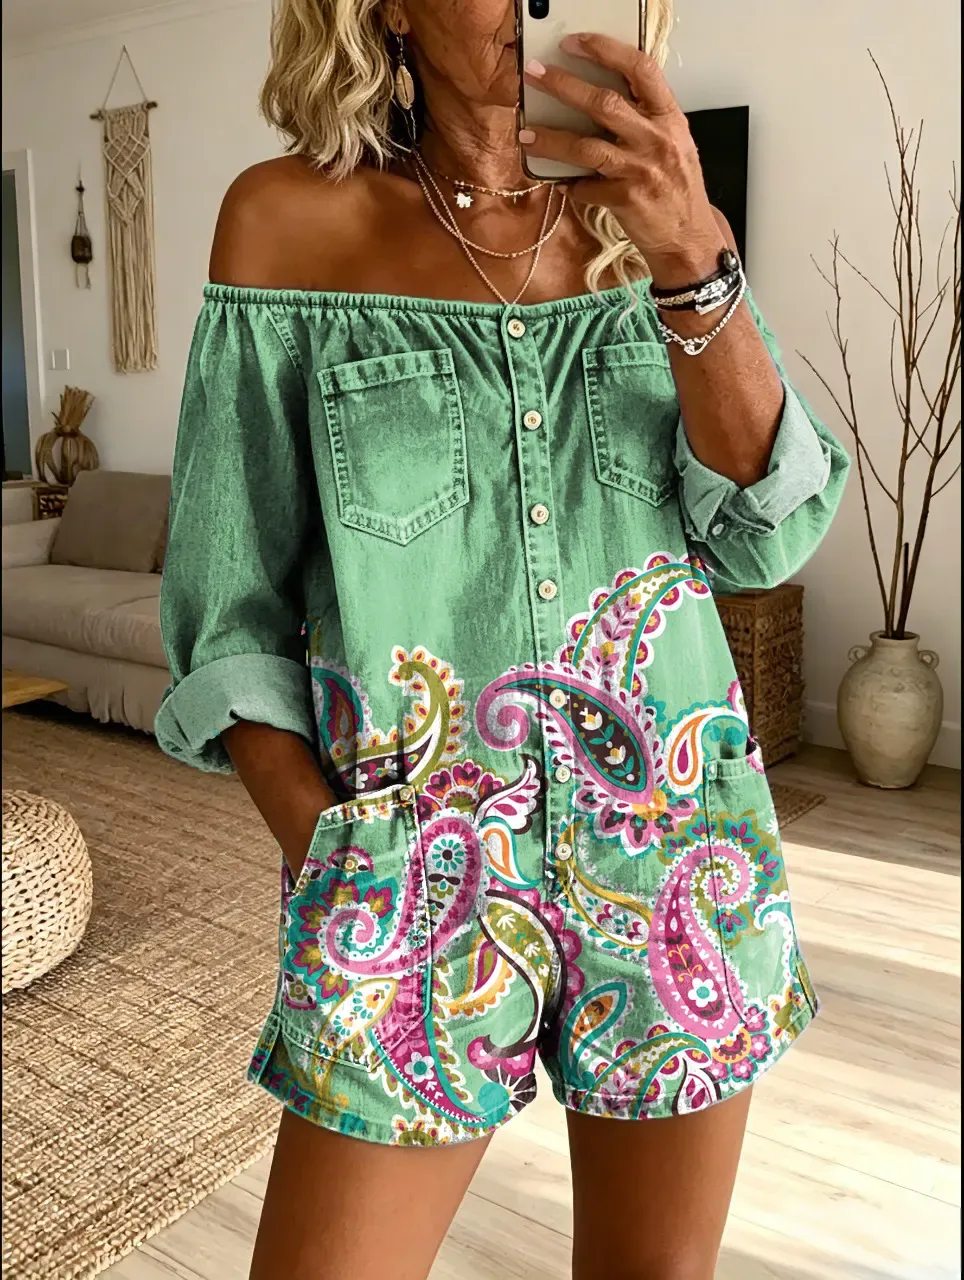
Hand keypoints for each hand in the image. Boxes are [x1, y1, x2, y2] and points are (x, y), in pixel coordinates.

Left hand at [521, 33, 723, 285]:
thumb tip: (601, 98)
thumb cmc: (678, 190)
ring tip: (527, 134)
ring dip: (551, 139)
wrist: (688, 240)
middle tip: (534, 74)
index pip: (640, 69)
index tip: (575, 42)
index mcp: (669, 117)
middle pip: (604, 103)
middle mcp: (656, 139)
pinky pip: (586, 187)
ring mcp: (641, 170)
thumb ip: (645, 119)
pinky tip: (560, 182)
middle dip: (563, 85)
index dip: (606, 50)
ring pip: (586, 146)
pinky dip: (570, 185)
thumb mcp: (674, 143)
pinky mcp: (626, 200)